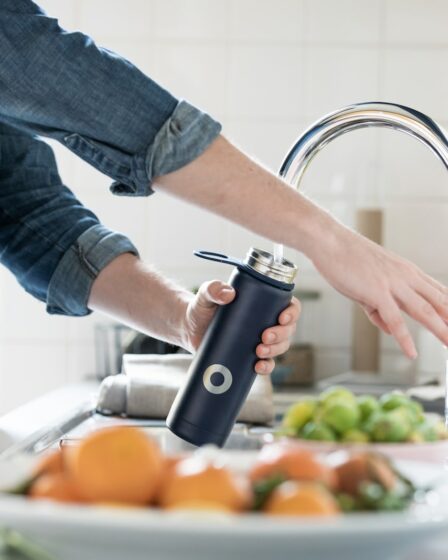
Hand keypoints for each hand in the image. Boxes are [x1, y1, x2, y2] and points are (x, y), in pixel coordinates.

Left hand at [182, 280, 300, 373]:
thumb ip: (213, 289)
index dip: (292, 313)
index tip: (282, 318)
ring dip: (275, 350)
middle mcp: (267, 321)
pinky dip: (266, 367)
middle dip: (281, 335)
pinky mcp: (250, 356)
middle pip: (288, 329)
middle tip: (264, 337)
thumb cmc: (202, 307)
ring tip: (259, 351)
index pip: (289, 305)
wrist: (189, 328)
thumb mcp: (206, 295)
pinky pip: (266, 364)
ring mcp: (260, 340)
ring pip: (281, 347)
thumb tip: (228, 293)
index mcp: (264, 303)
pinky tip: (258, 367)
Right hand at [311, 222, 447, 358]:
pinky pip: (395, 319)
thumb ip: (380, 308)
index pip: (439, 293)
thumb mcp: (368, 284)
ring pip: (425, 311)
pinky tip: (411, 353)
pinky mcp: (377, 291)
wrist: (329, 241)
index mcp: (407, 271)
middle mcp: (406, 276)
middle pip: (440, 303)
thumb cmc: (345, 258)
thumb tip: (389, 328)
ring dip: (441, 331)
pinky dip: (405, 338)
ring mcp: (393, 283)